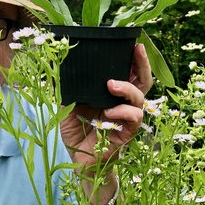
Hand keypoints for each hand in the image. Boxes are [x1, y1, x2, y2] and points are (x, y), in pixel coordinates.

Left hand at [60, 44, 149, 169]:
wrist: (78, 160)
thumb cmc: (76, 131)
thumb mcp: (68, 104)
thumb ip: (70, 88)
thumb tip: (61, 65)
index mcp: (112, 95)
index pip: (129, 73)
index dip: (134, 59)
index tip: (134, 43)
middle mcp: (123, 104)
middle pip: (143, 81)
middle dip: (142, 64)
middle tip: (137, 50)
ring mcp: (126, 119)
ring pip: (140, 98)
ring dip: (127, 88)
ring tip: (111, 85)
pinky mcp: (126, 134)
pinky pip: (134, 118)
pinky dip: (123, 112)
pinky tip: (109, 112)